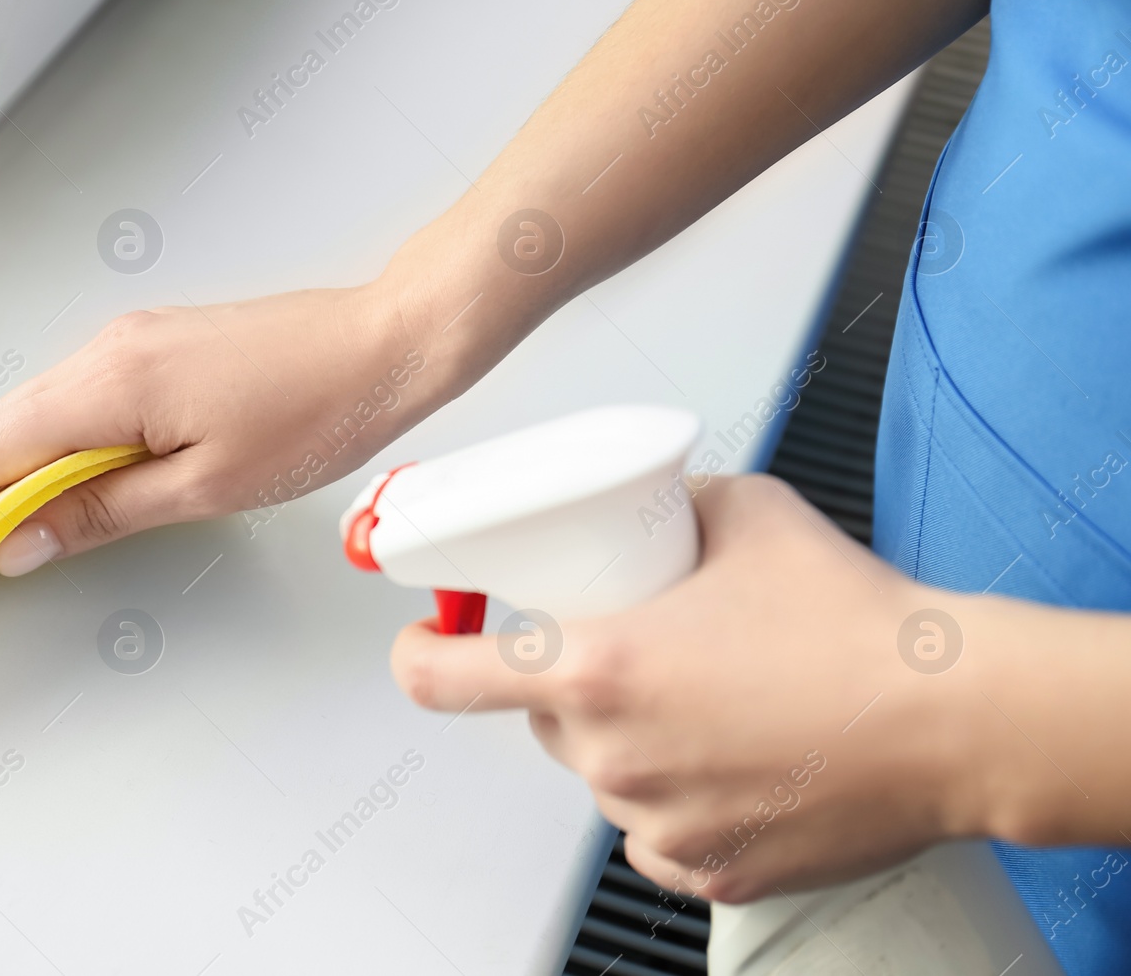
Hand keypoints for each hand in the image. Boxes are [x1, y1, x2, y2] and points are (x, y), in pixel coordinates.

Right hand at [0, 284, 447, 572]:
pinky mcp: (155, 347)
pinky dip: (36, 446)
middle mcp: (106, 351)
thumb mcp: (205, 485)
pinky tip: (35, 483)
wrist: (386, 342)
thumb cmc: (318, 409)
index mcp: (110, 385)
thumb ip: (101, 513)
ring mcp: (129, 342)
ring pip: (31, 414)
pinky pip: (71, 400)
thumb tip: (19, 541)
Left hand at [388, 474, 991, 901]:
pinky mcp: (709, 870)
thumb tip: (644, 503)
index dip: (421, 654)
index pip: (443, 679)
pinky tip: (731, 759)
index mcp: (598, 669)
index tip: (427, 638)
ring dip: (631, 741)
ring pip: (602, 775)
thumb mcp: (745, 511)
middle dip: (571, 684)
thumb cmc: (856, 625)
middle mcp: (613, 756)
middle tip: (640, 651)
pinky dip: (676, 798)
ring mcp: (657, 821)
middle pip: (539, 719)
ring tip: (714, 702)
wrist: (951, 717)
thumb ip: (668, 506)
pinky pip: (656, 832)